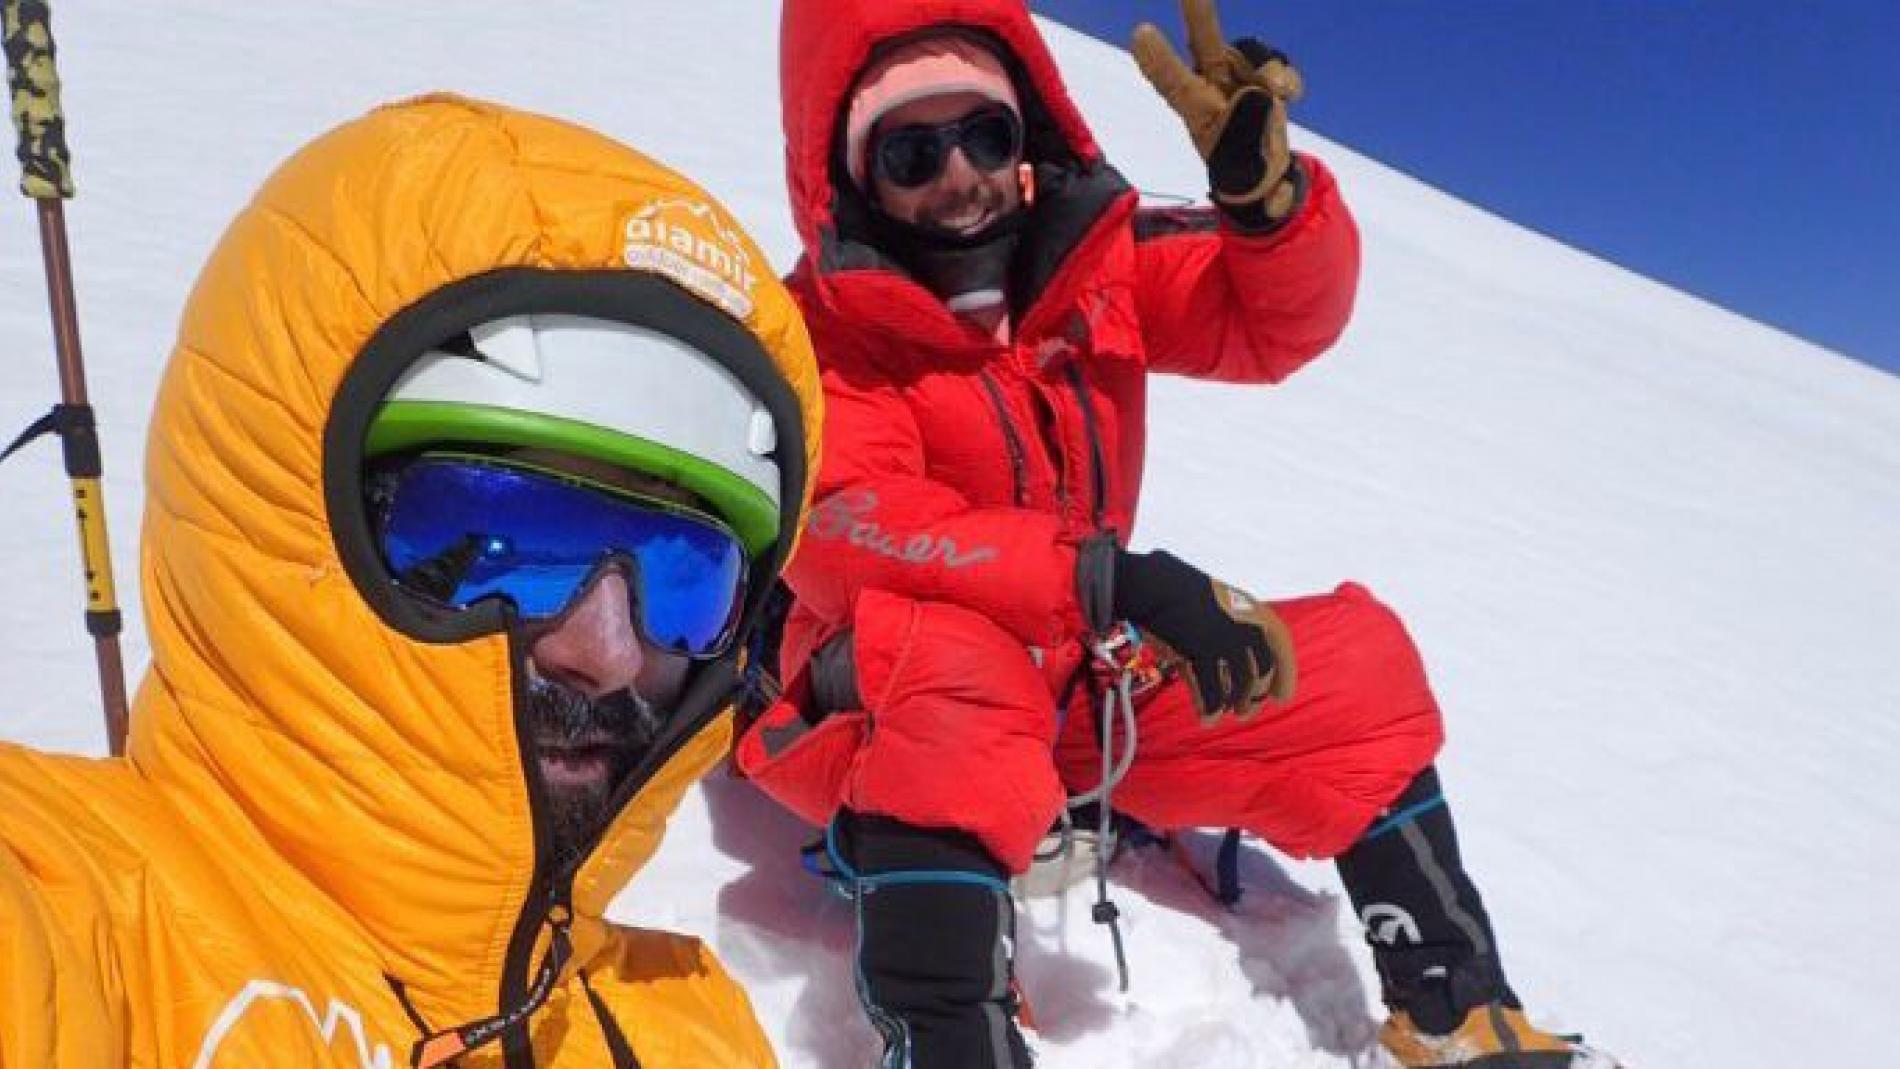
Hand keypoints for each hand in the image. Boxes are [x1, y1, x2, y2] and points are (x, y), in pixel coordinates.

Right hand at [1111, 548, 1296, 721]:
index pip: (1281, 646)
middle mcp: (1245, 627)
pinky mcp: (1200, 653)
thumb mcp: (1217, 611)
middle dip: (1256, 696)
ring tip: (1229, 716)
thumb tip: (1231, 677)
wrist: (1155, 585)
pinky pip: (1212, 691)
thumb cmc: (1181, 597)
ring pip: (1240, 685)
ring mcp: (1224, 640)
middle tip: (1245, 712)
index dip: (1286, 674)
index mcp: (1253, 611)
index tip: (1281, 697)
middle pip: (1261, 671)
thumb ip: (1229, 640)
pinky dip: (1210, 710)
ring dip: (1236, 705)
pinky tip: (1206, 719)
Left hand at [1132, 0, 1304, 225]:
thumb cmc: (1239, 166)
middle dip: (1198, 13)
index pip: (1173, 82)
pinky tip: (1287, 98)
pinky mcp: (1266, 77)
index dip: (1159, 61)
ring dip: (1271, 73)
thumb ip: (1251, 141)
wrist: (1261, 170)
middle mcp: (1213, 84)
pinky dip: (1287, 81)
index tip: (1140, 34)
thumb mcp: (1241, 169)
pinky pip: (1278, 69)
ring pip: (1252, 55)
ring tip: (1276, 96)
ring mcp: (1239, 75)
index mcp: (1196, 109)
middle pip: (1205, 43)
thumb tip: (1261, 101)